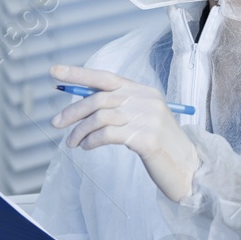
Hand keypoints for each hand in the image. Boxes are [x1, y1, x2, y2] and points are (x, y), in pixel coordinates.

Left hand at [50, 64, 199, 201]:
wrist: (187, 167)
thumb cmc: (158, 144)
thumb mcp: (140, 118)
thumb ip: (117, 107)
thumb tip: (79, 105)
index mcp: (143, 91)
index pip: (105, 77)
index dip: (78, 73)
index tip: (54, 72)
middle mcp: (146, 100)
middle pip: (98, 98)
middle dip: (72, 111)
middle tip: (56, 123)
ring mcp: (148, 118)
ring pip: (100, 117)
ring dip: (79, 131)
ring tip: (73, 142)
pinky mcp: (146, 138)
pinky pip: (107, 135)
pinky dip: (91, 140)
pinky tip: (87, 147)